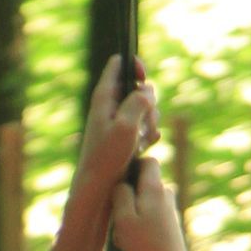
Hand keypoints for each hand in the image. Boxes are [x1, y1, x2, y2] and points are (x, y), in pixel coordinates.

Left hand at [75, 55, 158, 181]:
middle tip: (144, 122)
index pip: (119, 64)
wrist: (99, 186)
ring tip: (142, 140)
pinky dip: (149, 136)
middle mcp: (111, 105)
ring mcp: (120, 120)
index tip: (143, 78)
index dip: (135, 66)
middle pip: (140, 88)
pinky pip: (147, 127)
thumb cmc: (107, 156)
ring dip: (151, 123)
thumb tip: (147, 90)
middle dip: (149, 103)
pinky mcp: (127, 135)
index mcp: (105, 95)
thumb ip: (139, 102)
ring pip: (147, 109)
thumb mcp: (126, 126)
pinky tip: (143, 148)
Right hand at [109, 155, 191, 250]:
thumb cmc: (146, 245)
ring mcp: (169, 209)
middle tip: (118, 215)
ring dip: (131, 215)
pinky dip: (138, 227)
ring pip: (144, 203)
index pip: (148, 161)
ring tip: (124, 235)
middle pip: (143, 183)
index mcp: (155, 188)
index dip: (133, 164)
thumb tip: (121, 182)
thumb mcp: (123, 218)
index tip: (120, 178)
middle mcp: (166, 194)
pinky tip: (133, 244)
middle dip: (128, 196)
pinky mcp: (169, 224)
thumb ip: (120, 194)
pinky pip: (148, 218)